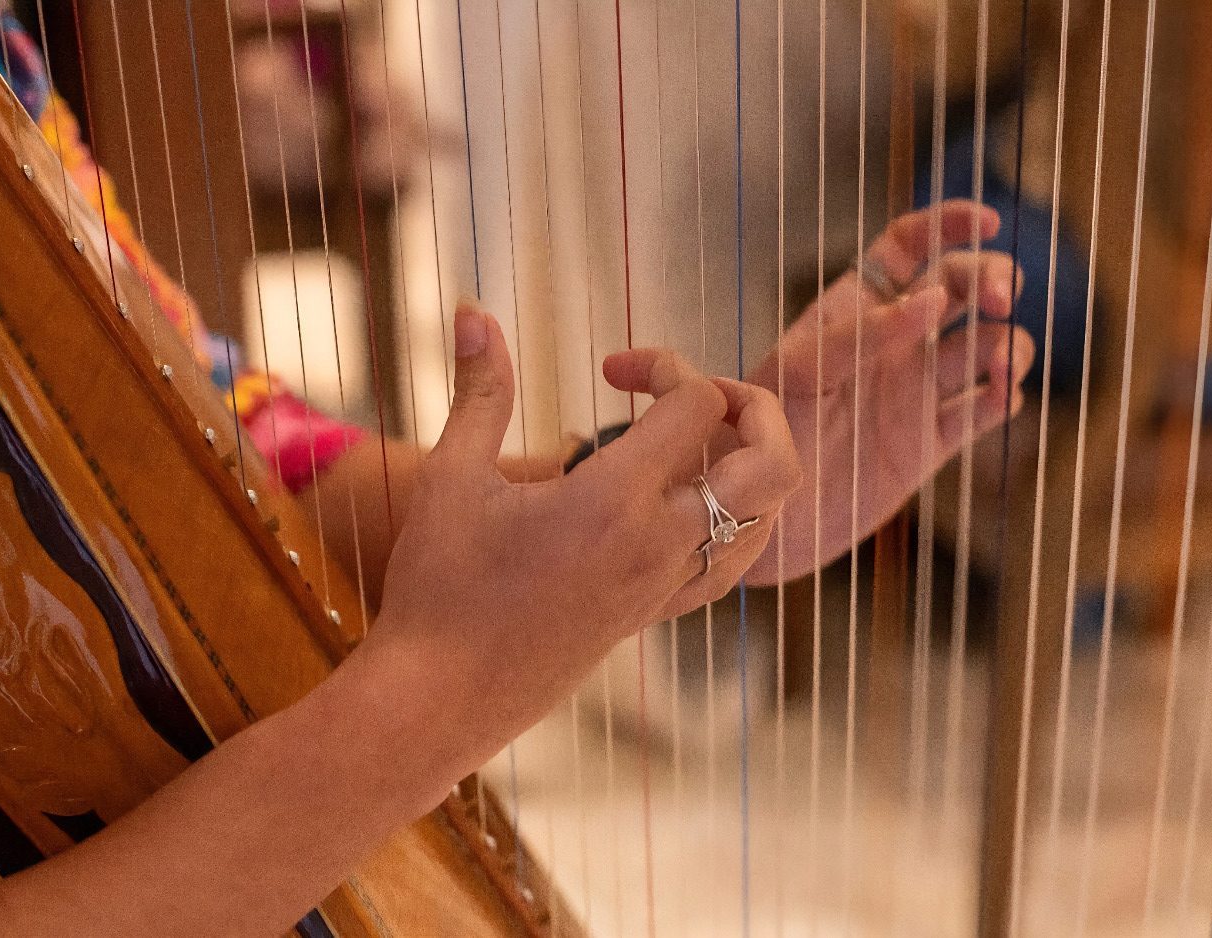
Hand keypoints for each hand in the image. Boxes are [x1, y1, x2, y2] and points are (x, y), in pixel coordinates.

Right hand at [367, 301, 799, 755]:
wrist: (439, 697)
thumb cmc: (439, 586)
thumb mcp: (451, 478)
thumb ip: (480, 389)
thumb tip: (474, 311)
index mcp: (614, 502)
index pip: (696, 406)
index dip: (666, 365)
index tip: (613, 367)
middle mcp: (659, 546)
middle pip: (772, 463)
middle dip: (753, 407)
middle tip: (690, 392)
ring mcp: (664, 588)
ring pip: (768, 520)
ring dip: (750, 465)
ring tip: (691, 441)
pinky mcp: (654, 618)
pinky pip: (732, 566)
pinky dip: (735, 521)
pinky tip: (687, 504)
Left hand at [745, 200, 1036, 583]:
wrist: (752, 510)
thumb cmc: (757, 431)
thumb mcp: (797, 371)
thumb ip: (861, 334)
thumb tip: (933, 300)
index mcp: (853, 309)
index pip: (908, 245)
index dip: (950, 223)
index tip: (987, 222)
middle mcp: (893, 341)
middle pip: (962, 285)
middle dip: (992, 278)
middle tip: (997, 300)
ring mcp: (916, 390)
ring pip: (988, 343)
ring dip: (1008, 342)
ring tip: (997, 364)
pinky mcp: (932, 441)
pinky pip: (987, 407)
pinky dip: (1006, 394)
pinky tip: (998, 394)